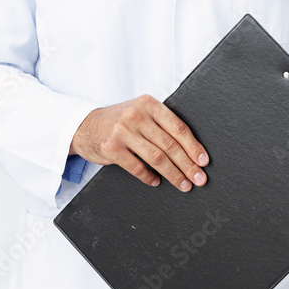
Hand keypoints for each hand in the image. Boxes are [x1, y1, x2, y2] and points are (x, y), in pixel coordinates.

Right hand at [70, 94, 208, 191]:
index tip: (203, 161)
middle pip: (170, 145)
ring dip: (173, 174)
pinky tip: (157, 182)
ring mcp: (123, 131)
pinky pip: (137, 167)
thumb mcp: (140, 112)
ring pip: (157, 157)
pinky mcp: (112, 148)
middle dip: (187, 164)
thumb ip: (160, 123)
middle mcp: (136, 115)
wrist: (85, 126)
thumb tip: (190, 148)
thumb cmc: (119, 121)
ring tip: (183, 184)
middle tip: (199, 178)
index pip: (178, 127)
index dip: (193, 146)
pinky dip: (149, 177)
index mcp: (149, 104)